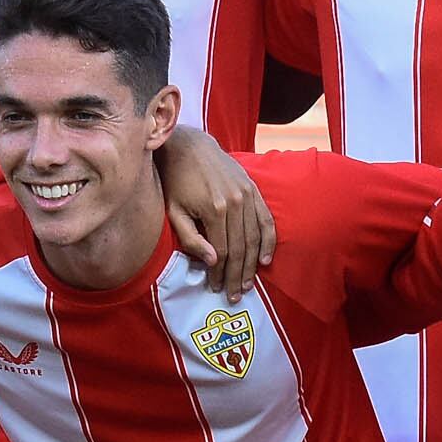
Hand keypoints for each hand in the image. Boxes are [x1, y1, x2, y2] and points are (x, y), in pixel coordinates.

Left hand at [154, 130, 275, 292]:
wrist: (190, 146)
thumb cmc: (175, 181)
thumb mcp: (173, 211)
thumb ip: (190, 239)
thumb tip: (212, 261)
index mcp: (214, 209)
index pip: (222, 251)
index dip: (219, 273)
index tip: (214, 287)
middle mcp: (235, 202)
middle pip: (241, 249)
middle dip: (236, 275)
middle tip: (234, 295)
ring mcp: (247, 195)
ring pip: (254, 238)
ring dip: (252, 265)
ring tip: (246, 284)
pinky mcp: (253, 189)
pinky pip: (266, 220)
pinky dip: (268, 241)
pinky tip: (265, 260)